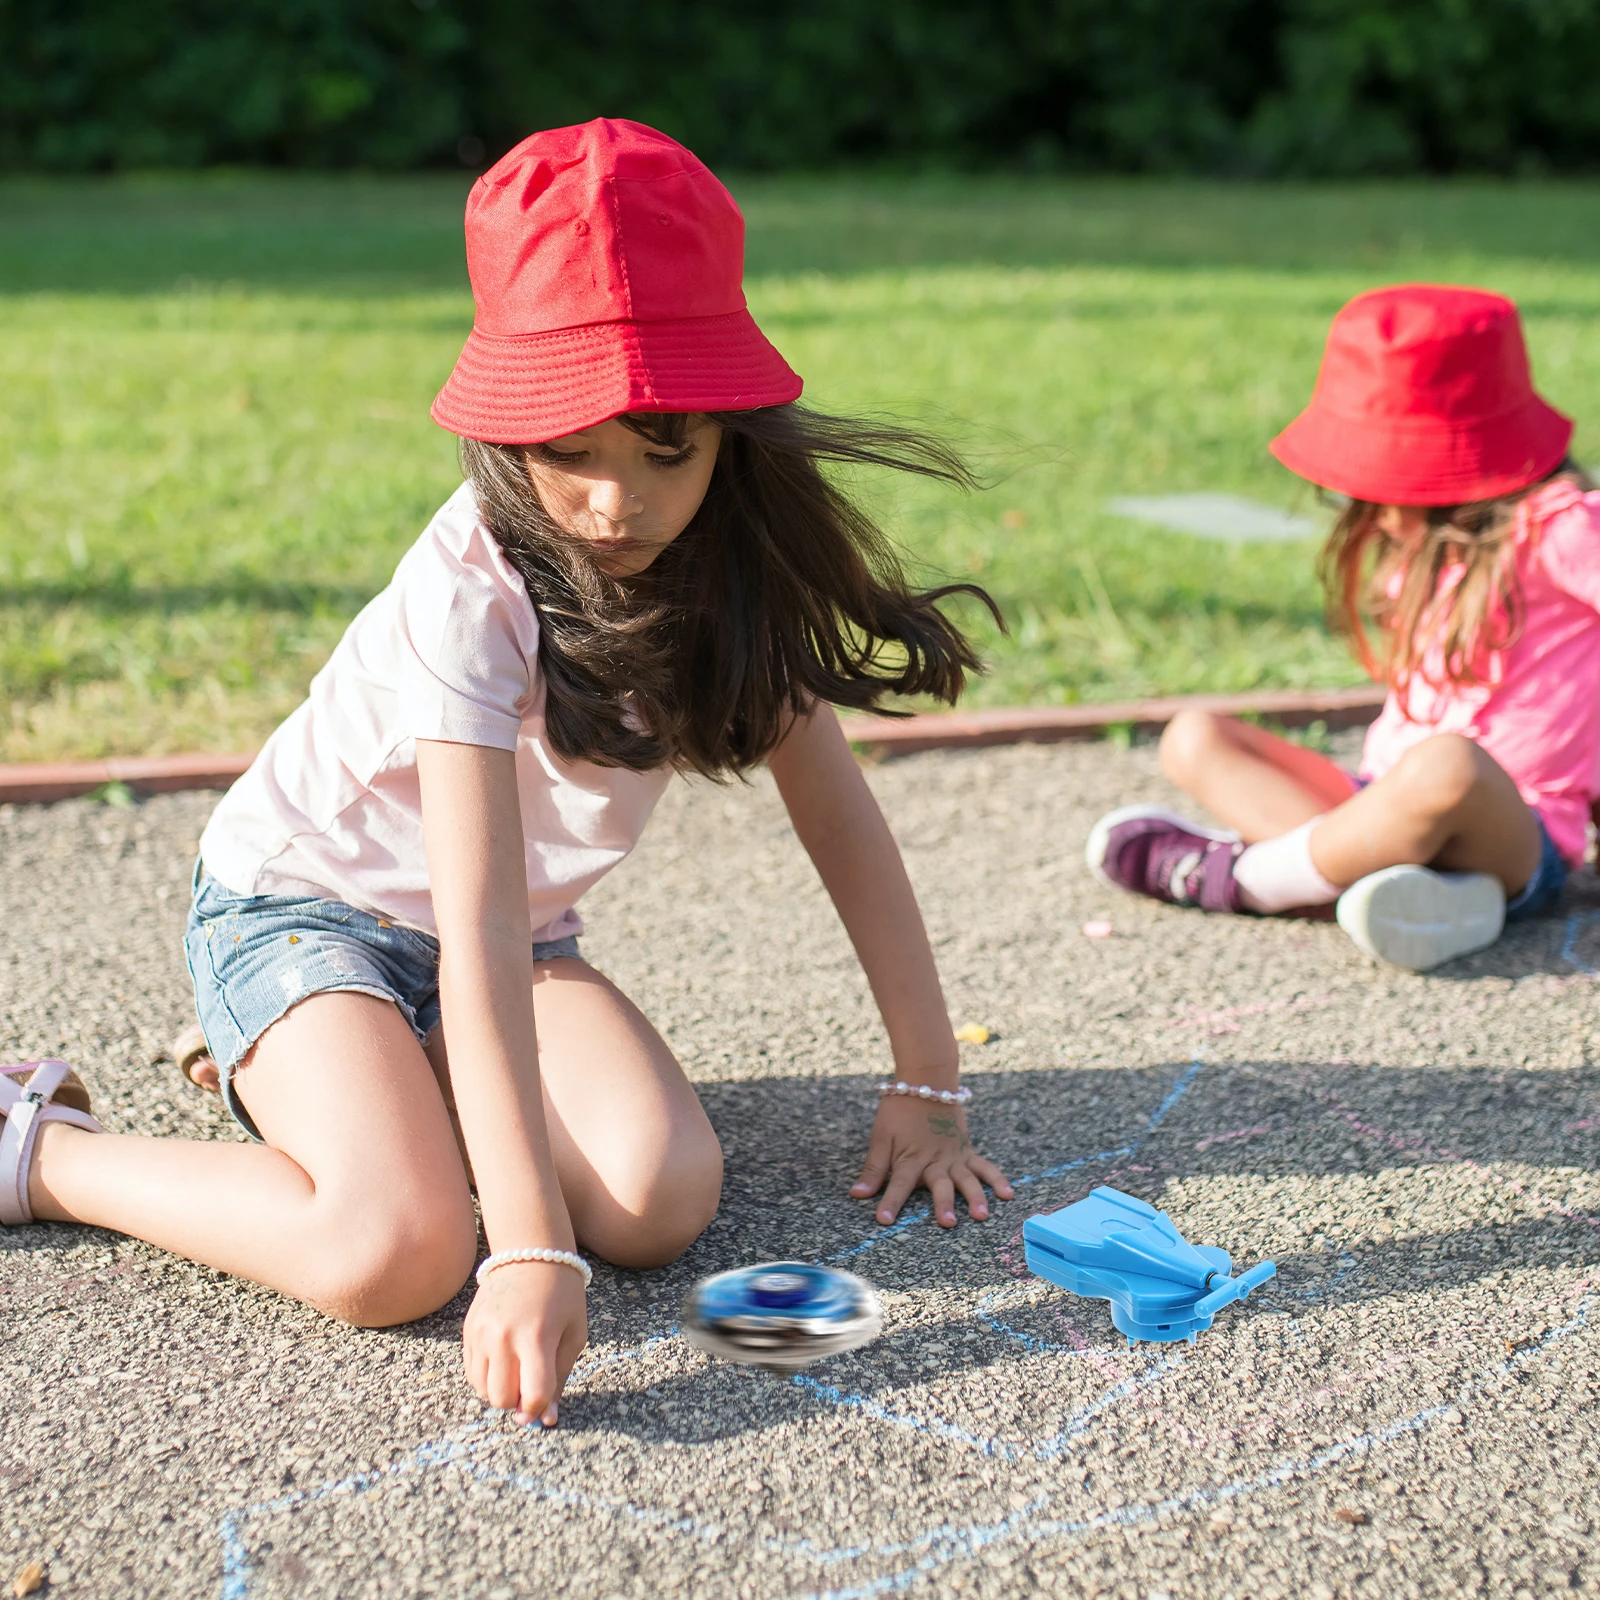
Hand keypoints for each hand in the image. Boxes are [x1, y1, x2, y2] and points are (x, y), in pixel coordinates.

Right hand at [463, 1261, 587, 1425]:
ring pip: (482, 1391)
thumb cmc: (562, 1294)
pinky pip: (471, 1373)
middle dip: (518, 1402)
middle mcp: (503, 1337)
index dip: (541, 1408)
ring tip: (518, 1370)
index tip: (546, 1402)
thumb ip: (560, 1378)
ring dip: (501, 1391)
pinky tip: (503, 1360)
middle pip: (502, 1399)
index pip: (534, 1395)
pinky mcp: (468, 1330)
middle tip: (531, 1383)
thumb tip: (548, 1419)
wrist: (531, 1253)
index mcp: (536, 1337)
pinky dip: (486, 1377)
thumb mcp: (574, 1334)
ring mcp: (481, 1333)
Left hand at [849, 1094, 1013, 1227]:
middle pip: (938, 1184)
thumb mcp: (881, 1138)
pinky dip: (997, 1179)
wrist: (927, 1082)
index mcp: (910, 1158)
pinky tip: (1008, 1194)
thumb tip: (856, 1194)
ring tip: (981, 1214)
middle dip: (942, 1204)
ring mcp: (954, 1156)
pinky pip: (984, 1166)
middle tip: (947, 1223)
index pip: (898, 1184)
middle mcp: (934, 1160)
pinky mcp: (967, 1151)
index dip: (890, 1202)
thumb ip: (873, 1169)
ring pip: (966, 1178)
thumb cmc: (899, 1111)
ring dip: (974, 1196)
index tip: (883, 1220)